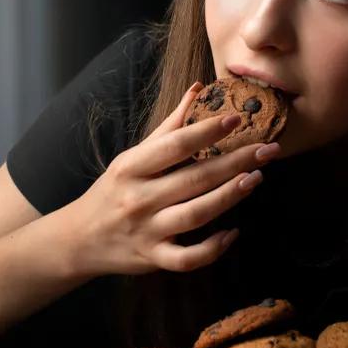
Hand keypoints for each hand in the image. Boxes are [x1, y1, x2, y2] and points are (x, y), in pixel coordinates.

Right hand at [67, 81, 279, 276]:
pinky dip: (212, 248)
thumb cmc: (113, 190)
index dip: (207, 131)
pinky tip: (233, 233)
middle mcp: (139, 198)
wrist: (79, 238)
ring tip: (255, 179)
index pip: (175, 145)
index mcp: (133, 167)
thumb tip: (200, 89)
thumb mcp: (133, 156)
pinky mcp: (153, 258)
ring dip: (229, 197)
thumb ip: (169, 126)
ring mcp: (147, 230)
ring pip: (196, 215)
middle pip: (194, 178)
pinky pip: (187, 258)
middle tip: (268, 150)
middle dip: (235, 162)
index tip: (237, 119)